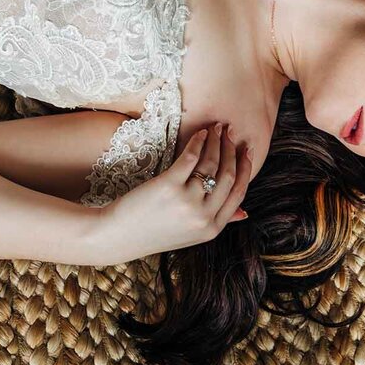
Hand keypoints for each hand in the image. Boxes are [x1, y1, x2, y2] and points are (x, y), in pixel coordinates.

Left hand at [96, 121, 252, 263]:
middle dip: (232, 150)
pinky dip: (197, 142)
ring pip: (211, 164)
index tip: (246, 151)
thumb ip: (217, 222)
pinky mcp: (168, 186)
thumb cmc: (154, 231)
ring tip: (216, 128)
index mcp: (212, 229)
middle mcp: (203, 217)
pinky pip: (190, 158)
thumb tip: (244, 213)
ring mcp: (187, 202)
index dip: (245, 169)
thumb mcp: (191, 233)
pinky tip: (200, 133)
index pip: (238, 193)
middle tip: (230, 133)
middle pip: (227, 176)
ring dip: (216, 142)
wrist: (119, 235)